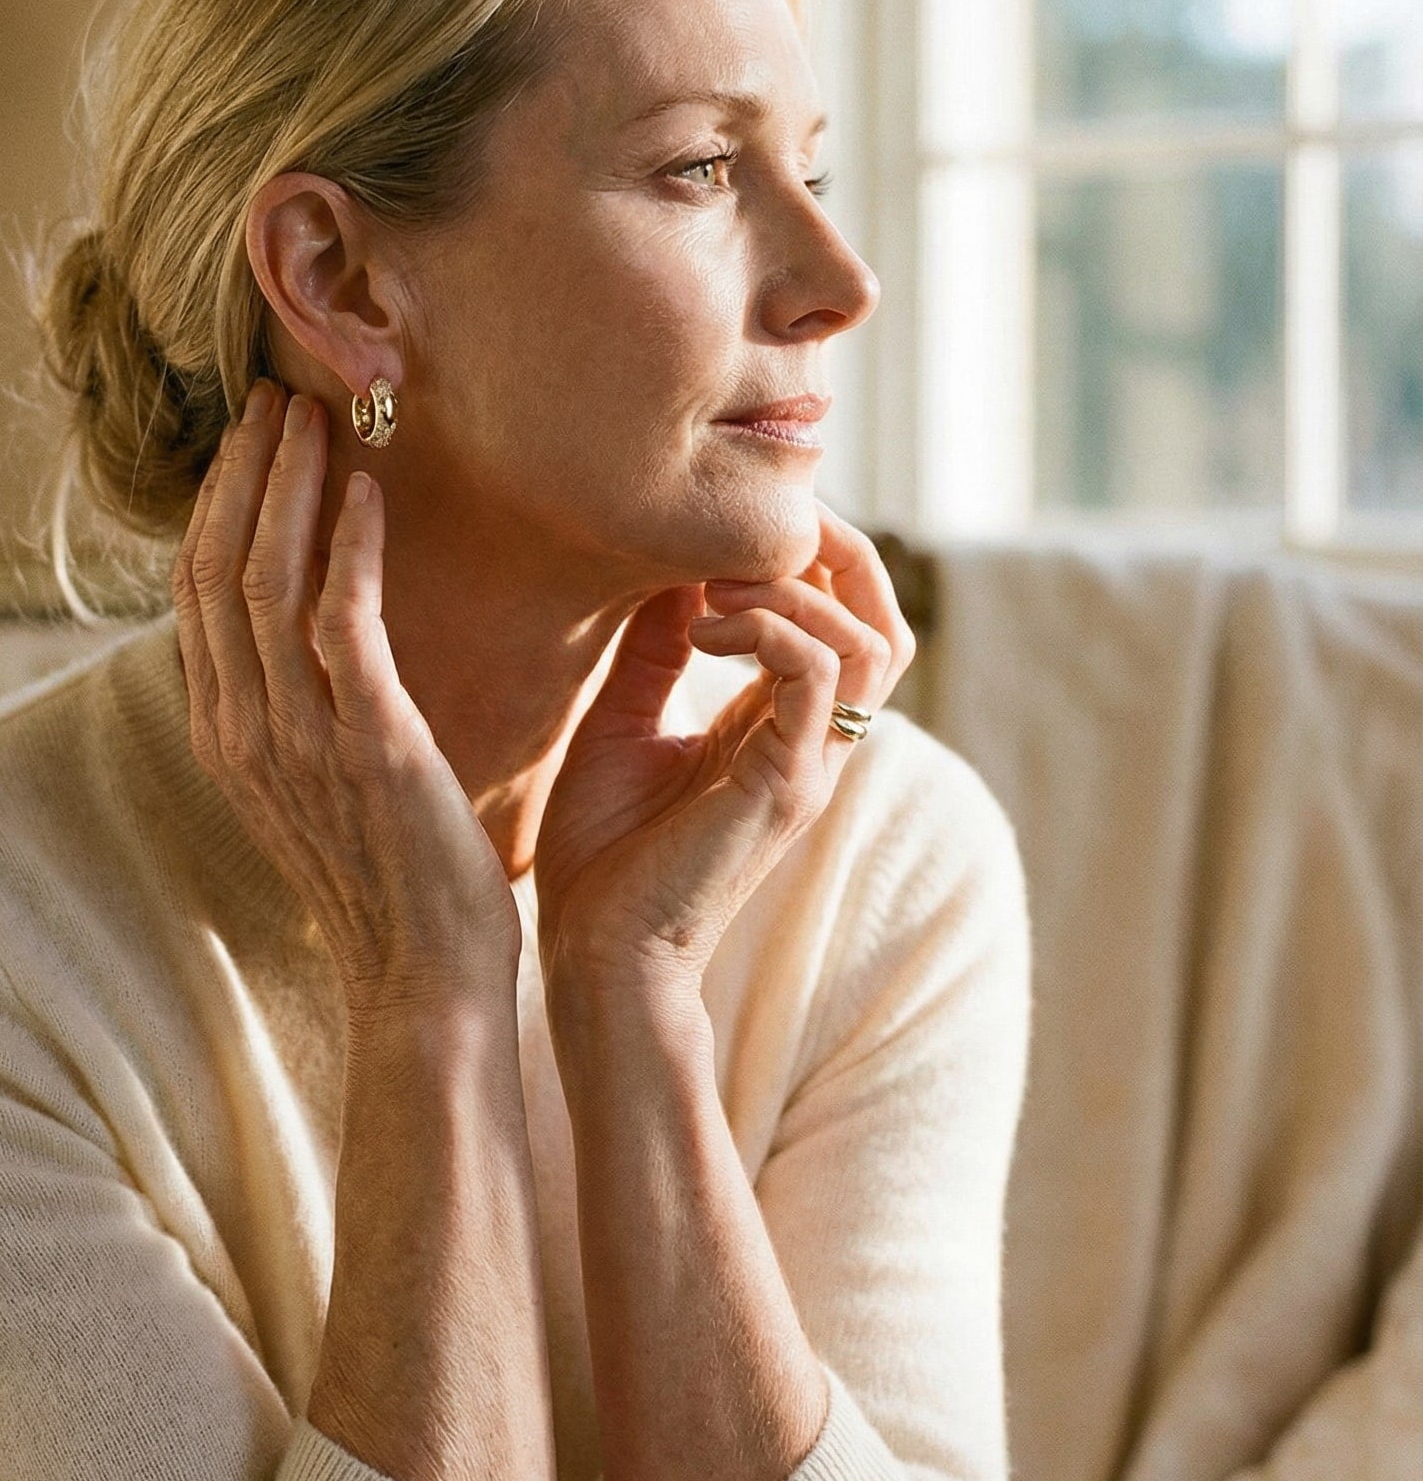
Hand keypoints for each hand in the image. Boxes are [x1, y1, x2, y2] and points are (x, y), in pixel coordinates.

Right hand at [172, 379, 522, 1029]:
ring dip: (289, 488)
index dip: (218, 504)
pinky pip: (344, 624)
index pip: (198, 592)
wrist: (422, 983)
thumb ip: (293, 710)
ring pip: (269, 582)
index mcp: (225, 735)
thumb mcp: (314, 786)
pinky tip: (368, 492)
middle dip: (243, 473)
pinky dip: (349, 548)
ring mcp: (298, 740)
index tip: (247, 438)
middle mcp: (244, 730)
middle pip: (220, 569)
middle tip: (274, 397)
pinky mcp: (368, 747)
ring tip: (318, 417)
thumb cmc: (388, 881)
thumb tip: (299, 640)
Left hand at [532, 503, 915, 1011]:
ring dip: (796, 589)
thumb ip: (656, 648)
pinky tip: (703, 632)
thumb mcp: (624, 720)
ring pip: (869, 641)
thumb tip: (671, 570)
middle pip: (884, 620)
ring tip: (714, 590)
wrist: (596, 953)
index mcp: (782, 725)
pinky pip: (819, 677)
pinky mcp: (787, 786)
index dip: (807, 554)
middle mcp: (814, 742)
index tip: (728, 528)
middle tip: (755, 528)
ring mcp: (810, 765)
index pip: (843, 616)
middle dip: (833, 551)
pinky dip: (770, 630)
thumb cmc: (605, 852)